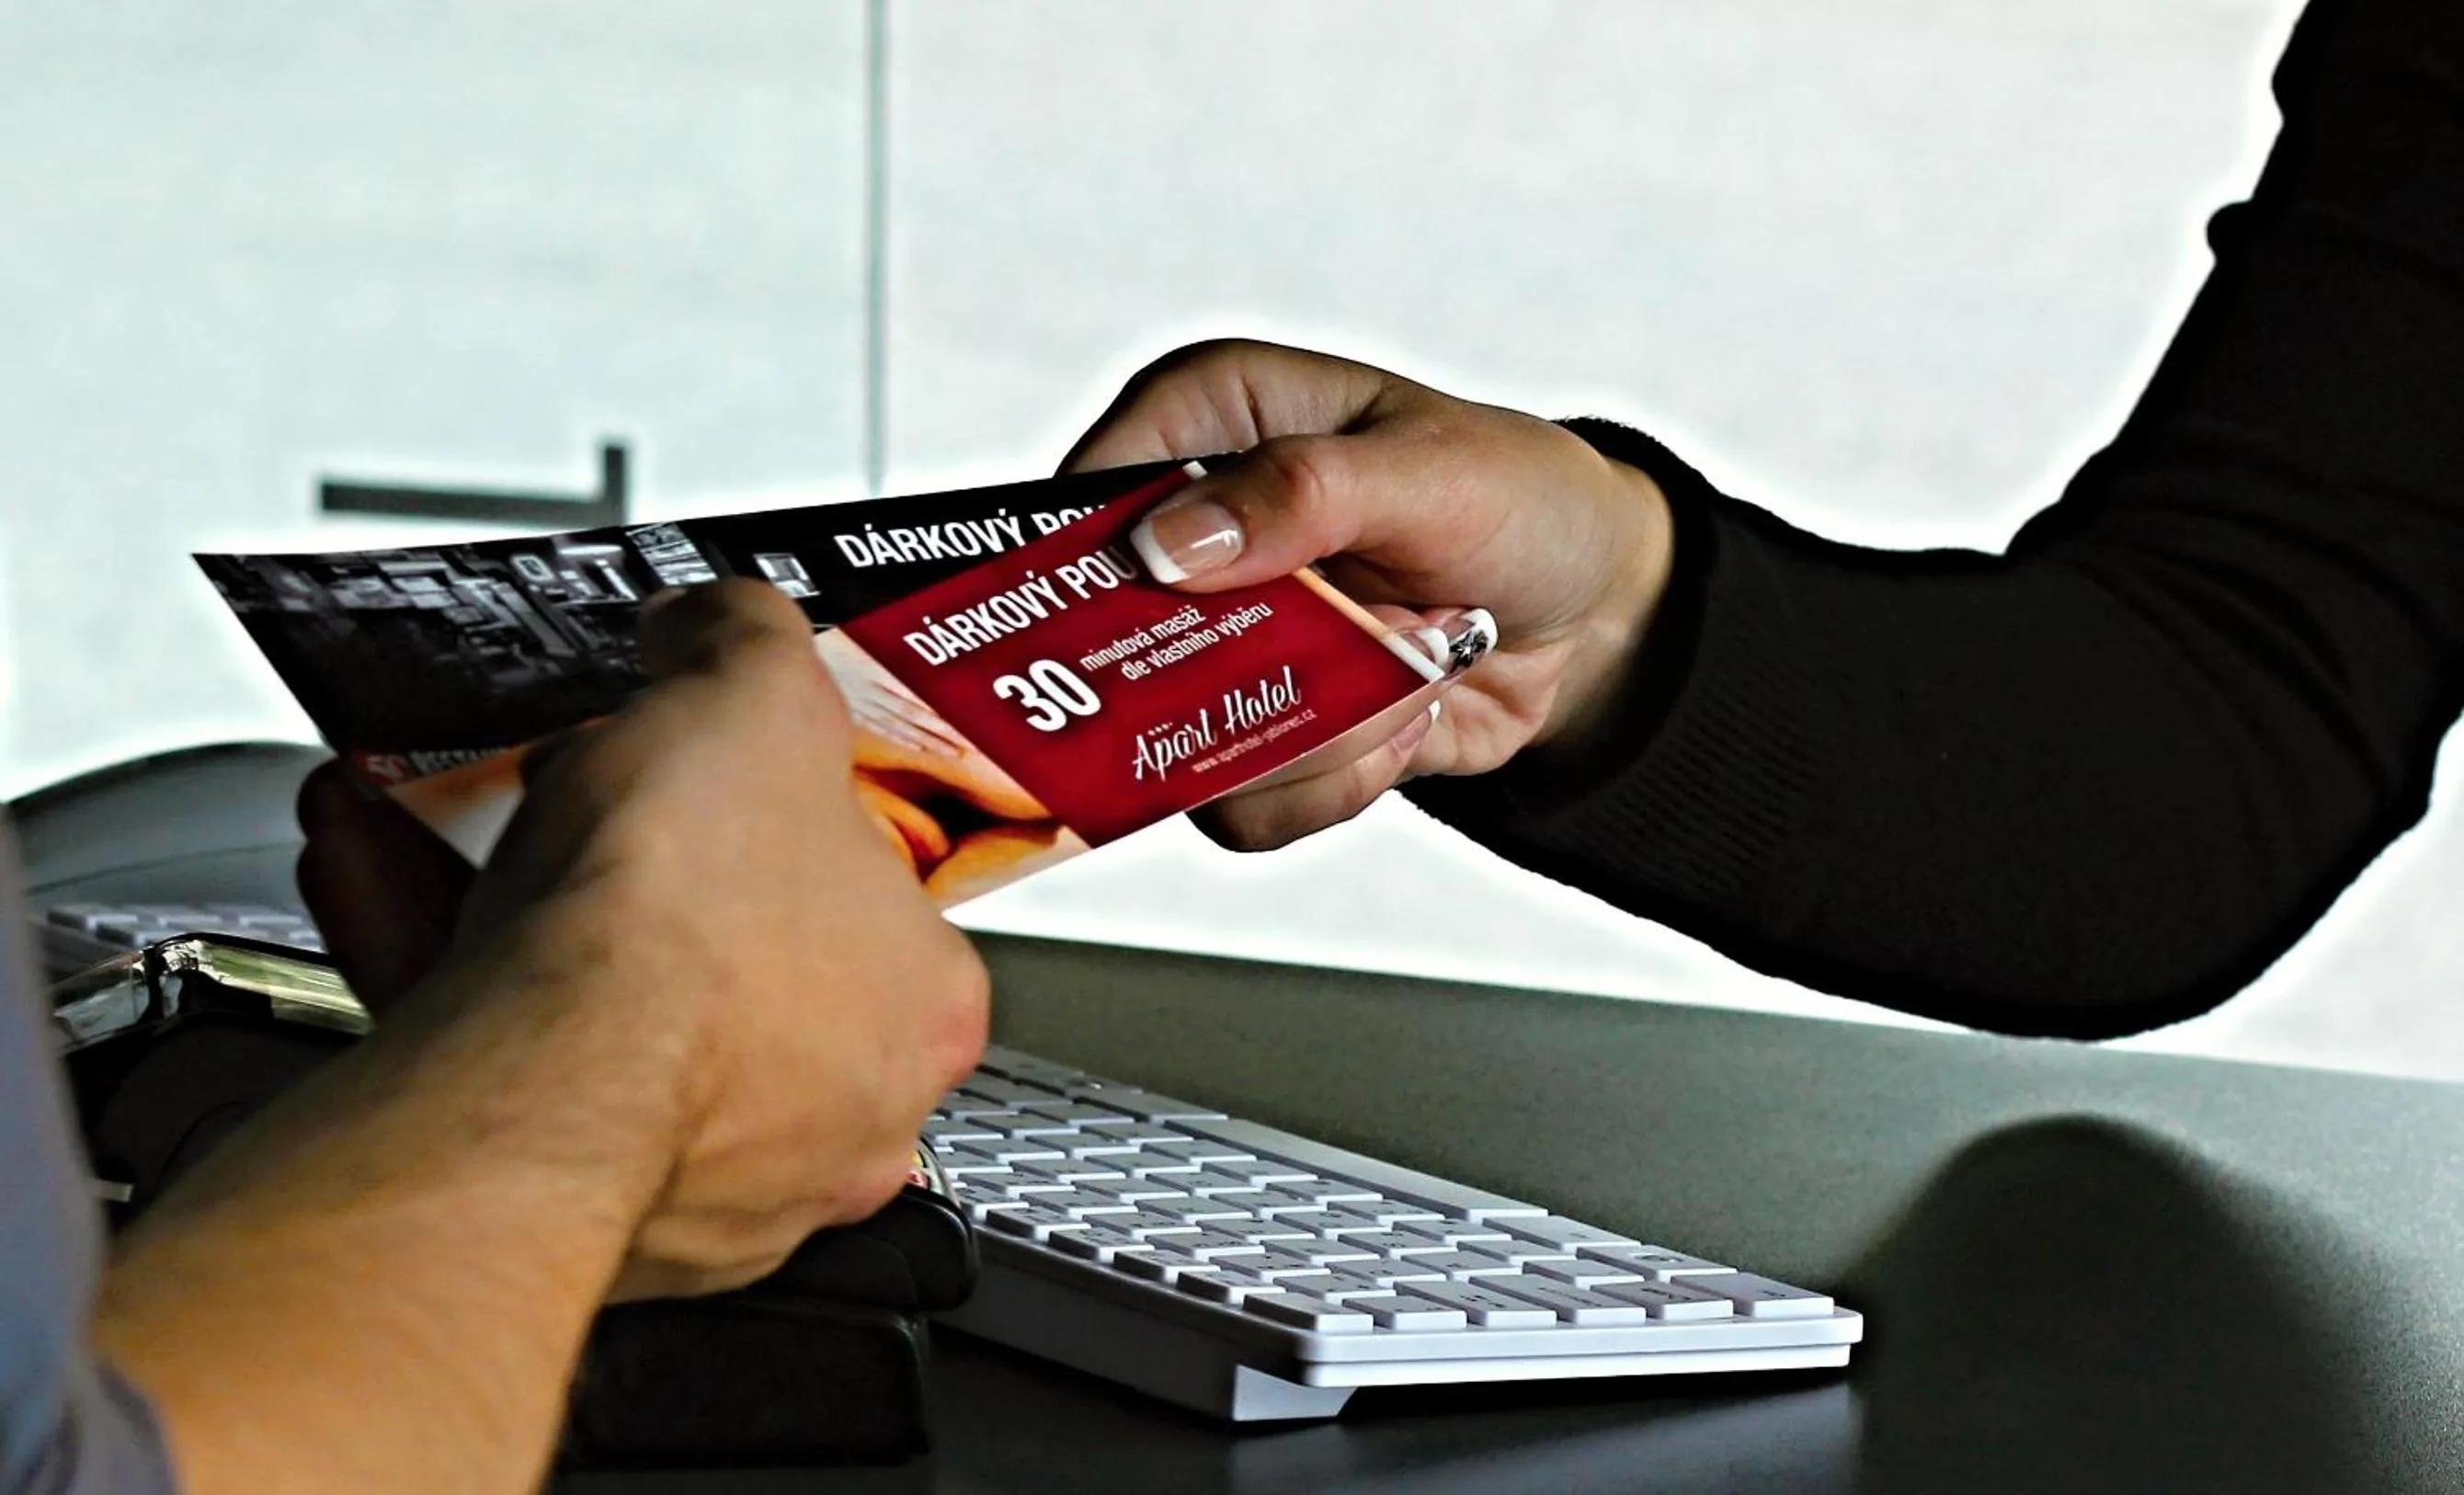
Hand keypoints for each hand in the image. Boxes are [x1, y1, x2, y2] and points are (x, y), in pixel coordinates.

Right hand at [299, 579, 988, 1297]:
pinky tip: (371, 868)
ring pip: (603, 1012)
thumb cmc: (684, 924)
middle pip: (728, 952)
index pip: (879, 889)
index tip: (714, 761)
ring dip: (501, 893)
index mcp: (922, 1008)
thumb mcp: (755, 691)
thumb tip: (720, 619)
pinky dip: (432, 964)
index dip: (783, 799)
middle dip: (628, 851)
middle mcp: (834, 1116)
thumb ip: (745, 638)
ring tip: (432, 805)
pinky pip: (504, 1067)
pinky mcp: (569, 1204)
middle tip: (564, 779)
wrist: (536, 1079)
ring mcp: (705, 1182)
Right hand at [1063, 339, 1675, 849]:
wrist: (1591, 610)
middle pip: (1112, 649)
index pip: (1083, 498)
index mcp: (1206, 422)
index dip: (1093, 577)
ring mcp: (1212, 644)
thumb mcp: (1431, 472)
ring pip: (1177, 745)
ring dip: (1310, 734)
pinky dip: (1333, 782)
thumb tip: (1171, 542)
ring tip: (1405, 672)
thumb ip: (1304, 492)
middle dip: (1232, 680)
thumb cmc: (1519, 499)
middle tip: (1335, 658)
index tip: (1169, 622)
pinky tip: (1401, 721)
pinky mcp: (1248, 731)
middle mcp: (1188, 533)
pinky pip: (1240, 805)